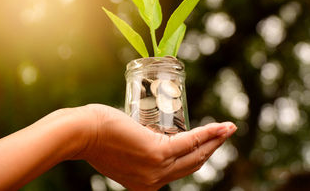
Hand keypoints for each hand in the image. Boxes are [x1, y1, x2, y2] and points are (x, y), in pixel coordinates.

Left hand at [78, 104, 236, 190]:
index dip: (198, 156)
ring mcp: (157, 169)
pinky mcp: (157, 153)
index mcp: (146, 182)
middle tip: (224, 133)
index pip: (179, 170)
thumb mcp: (121, 149)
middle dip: (212, 148)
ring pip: (195, 154)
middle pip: (192, 164)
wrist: (81, 132)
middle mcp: (154, 181)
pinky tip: (221, 127)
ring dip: (215, 140)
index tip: (209, 142)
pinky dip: (208, 134)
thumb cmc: (97, 134)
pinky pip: (190, 142)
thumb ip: (135, 149)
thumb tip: (142, 134)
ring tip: (228, 128)